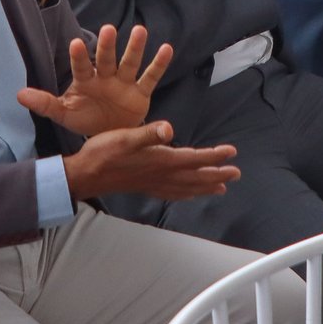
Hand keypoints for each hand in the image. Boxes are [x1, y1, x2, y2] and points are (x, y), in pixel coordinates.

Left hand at [19, 23, 169, 137]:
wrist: (108, 134)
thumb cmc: (84, 118)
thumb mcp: (64, 114)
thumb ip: (45, 103)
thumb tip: (19, 95)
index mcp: (85, 81)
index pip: (81, 67)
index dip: (78, 57)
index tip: (75, 43)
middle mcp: (105, 77)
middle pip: (106, 59)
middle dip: (107, 46)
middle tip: (108, 29)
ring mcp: (124, 83)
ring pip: (130, 62)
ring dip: (135, 48)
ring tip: (140, 30)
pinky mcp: (140, 93)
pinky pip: (150, 77)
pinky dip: (159, 64)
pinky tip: (166, 48)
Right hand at [61, 122, 239, 201]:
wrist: (86, 174)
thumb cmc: (104, 153)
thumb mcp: (126, 137)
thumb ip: (149, 134)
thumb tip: (169, 129)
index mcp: (160, 160)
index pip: (194, 159)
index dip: (215, 156)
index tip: (232, 153)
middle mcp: (161, 175)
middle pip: (196, 177)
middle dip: (217, 175)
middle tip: (236, 174)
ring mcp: (153, 183)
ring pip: (187, 187)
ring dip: (205, 187)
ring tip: (221, 188)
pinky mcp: (145, 186)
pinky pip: (172, 193)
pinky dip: (185, 193)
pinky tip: (188, 194)